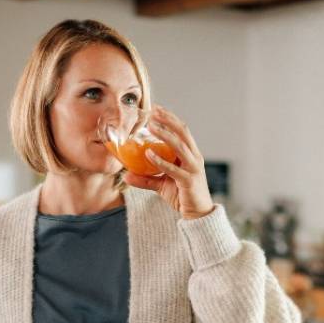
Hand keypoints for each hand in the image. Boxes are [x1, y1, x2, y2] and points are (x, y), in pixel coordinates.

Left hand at [123, 105, 214, 219]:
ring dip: (165, 134)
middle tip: (153, 111)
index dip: (170, 118)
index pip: (182, 130)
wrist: (197, 214)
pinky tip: (148, 154)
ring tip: (151, 126)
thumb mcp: (162, 184)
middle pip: (183, 132)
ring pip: (180, 146)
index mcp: (190, 154)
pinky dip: (160, 160)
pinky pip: (173, 168)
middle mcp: (194, 158)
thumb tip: (126, 175)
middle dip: (168, 120)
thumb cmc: (182, 195)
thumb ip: (145, 178)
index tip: (156, 108)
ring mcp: (193, 168)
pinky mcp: (188, 181)